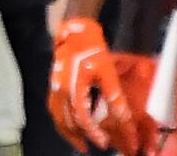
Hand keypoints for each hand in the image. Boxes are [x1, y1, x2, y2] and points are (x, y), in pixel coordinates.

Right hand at [48, 17, 140, 154]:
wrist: (72, 33)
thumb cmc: (91, 48)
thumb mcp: (106, 70)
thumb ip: (114, 95)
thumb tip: (124, 116)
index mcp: (73, 89)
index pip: (83, 119)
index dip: (93, 133)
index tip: (103, 143)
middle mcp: (59, 93)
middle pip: (68, 124)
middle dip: (81, 137)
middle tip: (95, 145)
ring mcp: (53, 91)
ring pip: (58, 120)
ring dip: (69, 134)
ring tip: (82, 143)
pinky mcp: (52, 88)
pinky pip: (54, 112)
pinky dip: (62, 124)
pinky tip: (70, 127)